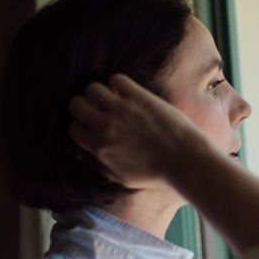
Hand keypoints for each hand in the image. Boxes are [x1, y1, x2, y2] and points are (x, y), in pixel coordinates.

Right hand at [68, 74, 208, 188]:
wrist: (185, 161)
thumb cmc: (156, 173)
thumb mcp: (122, 178)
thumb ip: (100, 166)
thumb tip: (86, 155)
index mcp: (99, 147)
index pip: (73, 128)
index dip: (81, 126)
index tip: (90, 125)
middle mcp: (105, 126)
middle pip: (76, 104)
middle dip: (84, 106)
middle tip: (97, 110)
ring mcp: (121, 109)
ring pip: (92, 88)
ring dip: (99, 92)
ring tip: (111, 99)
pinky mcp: (139, 96)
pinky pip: (117, 79)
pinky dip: (119, 83)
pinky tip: (127, 91)